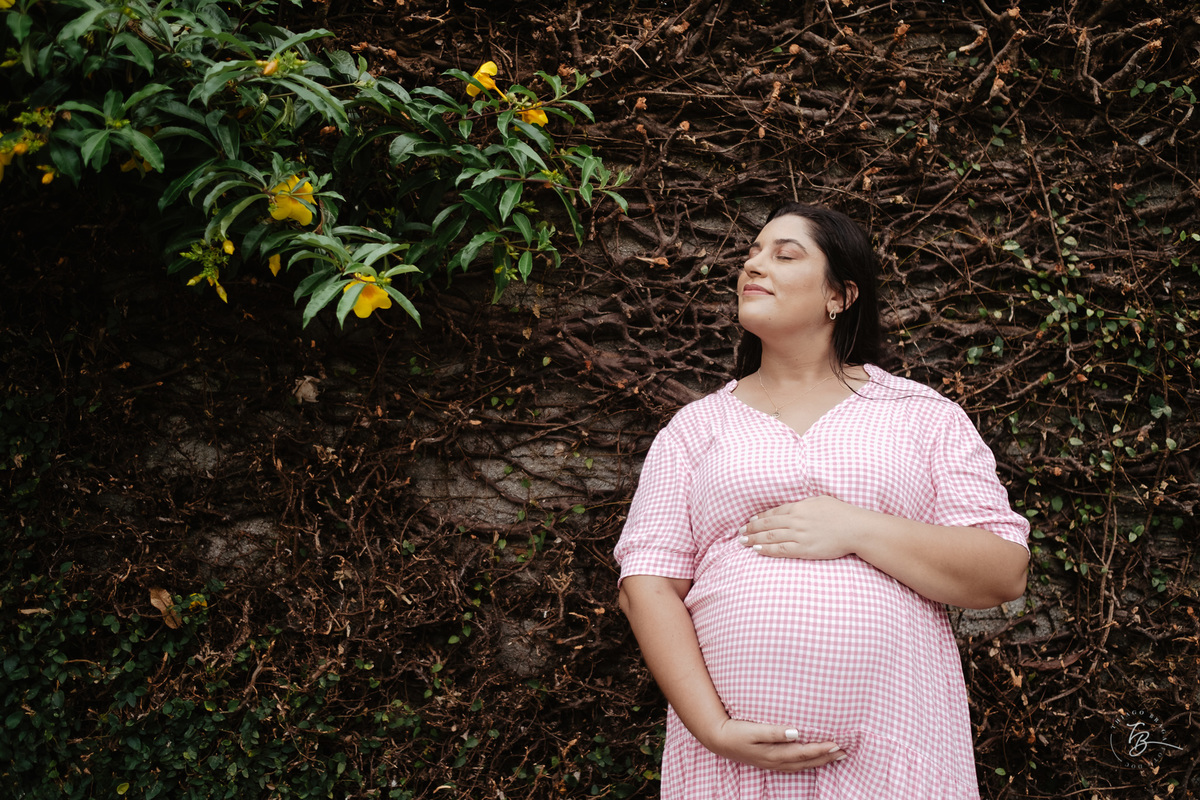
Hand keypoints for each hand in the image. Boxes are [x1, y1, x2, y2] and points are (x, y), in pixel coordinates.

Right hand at [702, 719, 844, 771]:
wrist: (717, 739)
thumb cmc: (735, 731)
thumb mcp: (753, 729)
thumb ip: (774, 731)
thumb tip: (796, 732)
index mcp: (774, 753)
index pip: (804, 752)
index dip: (821, 749)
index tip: (838, 744)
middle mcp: (776, 761)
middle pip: (806, 762)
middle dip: (826, 757)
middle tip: (844, 752)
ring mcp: (772, 763)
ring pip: (801, 765)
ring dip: (819, 761)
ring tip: (835, 756)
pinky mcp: (768, 761)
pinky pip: (793, 765)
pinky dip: (807, 763)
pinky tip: (811, 760)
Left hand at [738, 496, 870, 559]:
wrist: (855, 528)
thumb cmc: (842, 513)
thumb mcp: (820, 501)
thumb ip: (805, 504)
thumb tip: (795, 506)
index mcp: (799, 507)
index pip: (773, 513)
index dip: (759, 517)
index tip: (750, 521)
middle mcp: (795, 520)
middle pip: (767, 524)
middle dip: (751, 528)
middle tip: (740, 532)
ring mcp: (799, 535)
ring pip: (770, 536)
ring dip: (754, 538)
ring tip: (742, 542)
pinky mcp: (804, 549)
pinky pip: (781, 549)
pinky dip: (767, 549)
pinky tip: (757, 549)